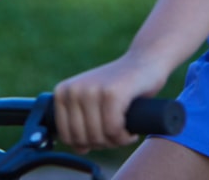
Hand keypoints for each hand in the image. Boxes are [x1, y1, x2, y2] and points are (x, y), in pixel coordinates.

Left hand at [52, 52, 167, 152]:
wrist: (145, 60)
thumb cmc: (119, 86)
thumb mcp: (92, 101)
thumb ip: (80, 121)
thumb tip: (80, 149)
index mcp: (63, 91)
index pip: (67, 136)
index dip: (86, 144)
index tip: (103, 137)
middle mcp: (74, 89)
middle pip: (83, 138)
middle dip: (102, 144)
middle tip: (117, 136)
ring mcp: (92, 90)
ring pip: (98, 136)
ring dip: (115, 142)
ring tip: (125, 134)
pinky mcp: (112, 93)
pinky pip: (113, 129)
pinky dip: (124, 138)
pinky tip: (131, 133)